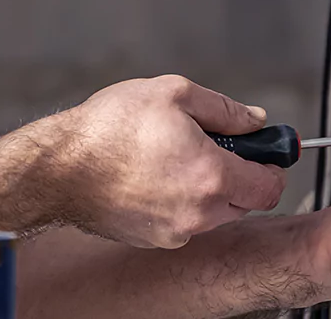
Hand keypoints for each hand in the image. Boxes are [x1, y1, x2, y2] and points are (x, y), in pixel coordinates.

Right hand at [41, 75, 288, 248]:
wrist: (59, 168)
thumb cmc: (108, 130)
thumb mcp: (173, 93)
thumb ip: (223, 108)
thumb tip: (253, 119)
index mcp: (212, 176)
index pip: (270, 187)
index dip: (271, 166)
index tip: (262, 153)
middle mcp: (199, 212)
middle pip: (244, 202)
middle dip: (237, 176)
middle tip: (211, 147)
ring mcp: (175, 231)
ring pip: (212, 214)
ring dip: (207, 190)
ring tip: (172, 158)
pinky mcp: (152, 238)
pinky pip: (181, 222)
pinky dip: (178, 203)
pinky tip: (150, 176)